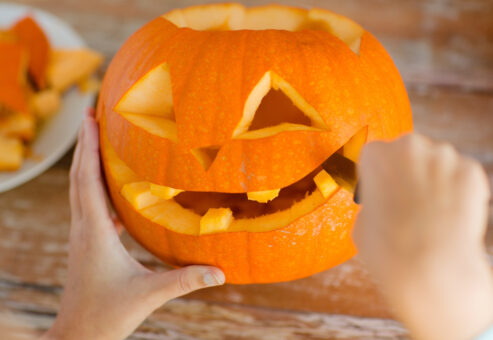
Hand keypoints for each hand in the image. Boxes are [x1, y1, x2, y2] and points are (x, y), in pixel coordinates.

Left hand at [42, 112, 224, 339]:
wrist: (76, 336)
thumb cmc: (107, 315)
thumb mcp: (149, 295)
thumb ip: (186, 281)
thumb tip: (221, 273)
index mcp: (95, 232)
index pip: (88, 180)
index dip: (89, 147)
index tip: (90, 117)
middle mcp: (83, 227)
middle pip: (78, 176)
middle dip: (83, 142)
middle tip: (89, 112)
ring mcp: (82, 234)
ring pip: (80, 188)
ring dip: (86, 160)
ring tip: (95, 137)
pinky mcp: (86, 242)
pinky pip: (89, 204)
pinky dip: (95, 184)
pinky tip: (112, 184)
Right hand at [354, 134, 492, 339]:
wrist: (430, 270)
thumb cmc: (388, 250)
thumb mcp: (362, 222)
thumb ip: (372, 202)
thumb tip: (384, 203)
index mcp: (376, 155)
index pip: (375, 155)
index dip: (379, 175)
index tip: (383, 190)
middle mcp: (410, 147)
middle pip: (408, 152)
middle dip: (408, 172)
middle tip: (408, 202)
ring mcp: (444, 156)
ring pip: (437, 162)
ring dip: (434, 180)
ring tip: (431, 214)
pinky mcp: (472, 172)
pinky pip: (462, 176)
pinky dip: (459, 192)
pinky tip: (450, 216)